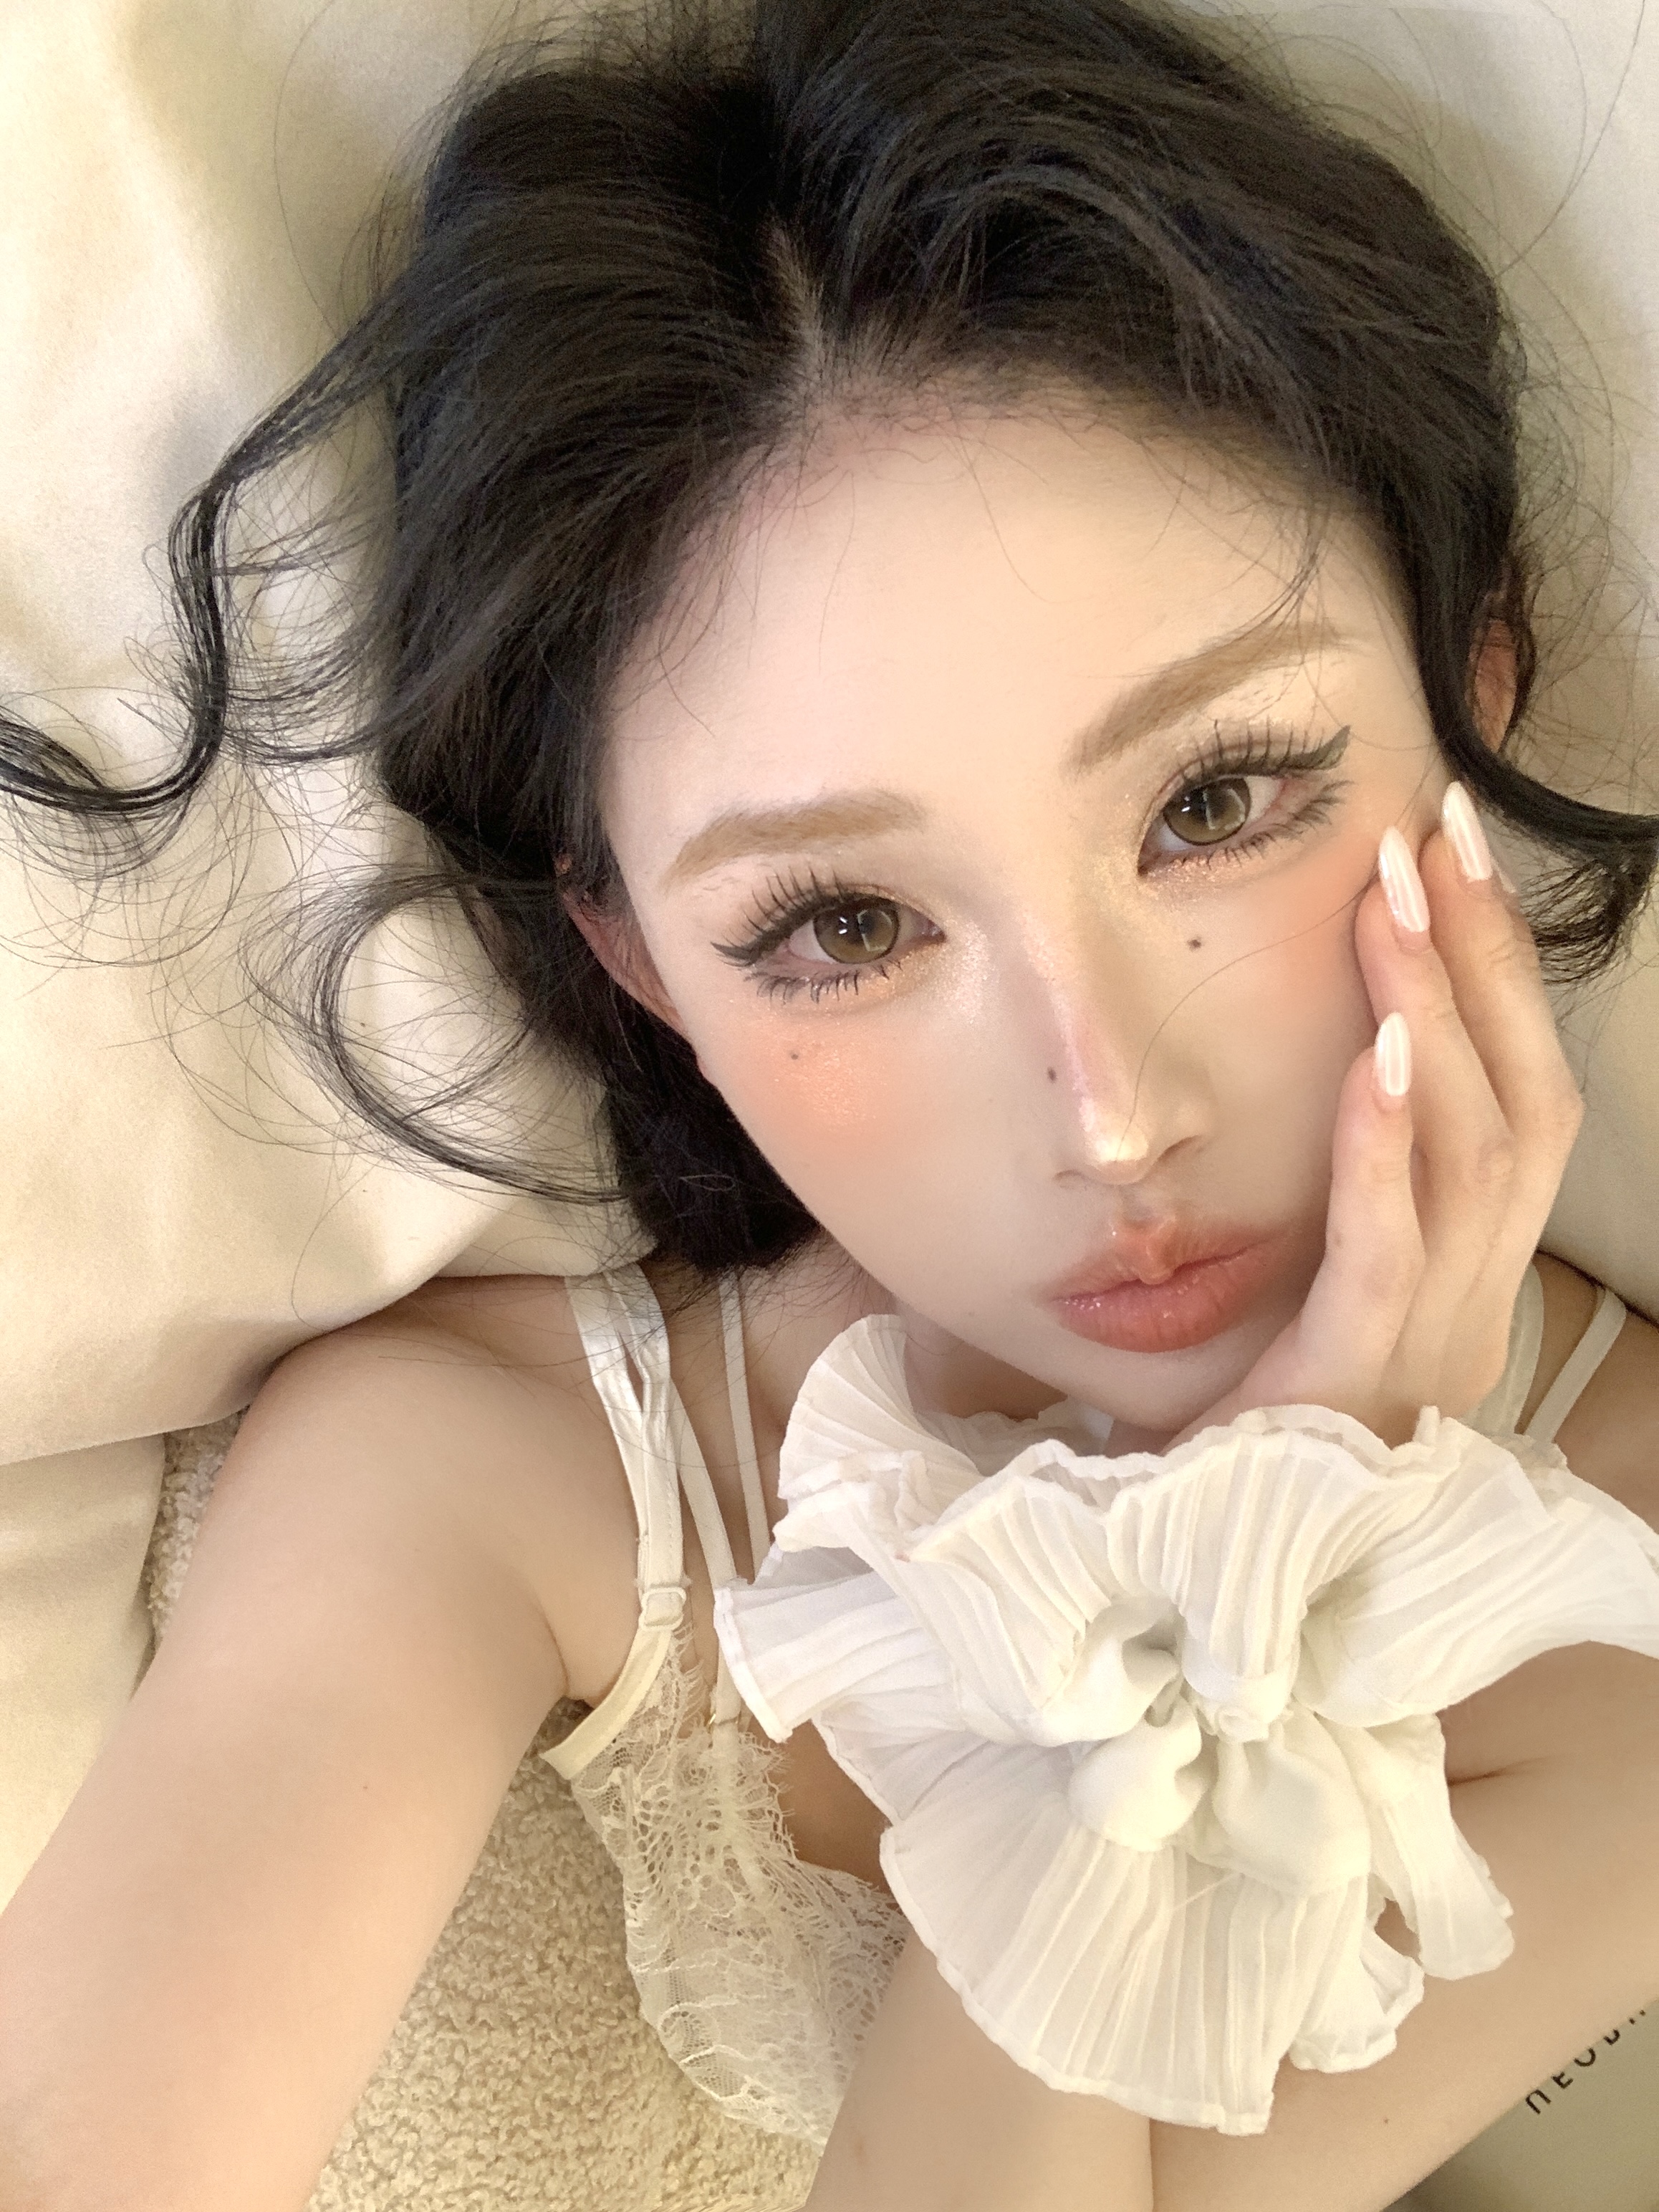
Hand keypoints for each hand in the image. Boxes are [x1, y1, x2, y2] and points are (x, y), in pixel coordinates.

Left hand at [1167, 782, 1584, 1451]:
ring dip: (1438, 1018)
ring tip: (1394, 902)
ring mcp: (1425, 1361)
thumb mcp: (1298, 1295)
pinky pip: (1389, 1254)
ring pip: (1478, 1164)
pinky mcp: (1352, 1392)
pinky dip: (1388, 1149)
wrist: (1162, 1575)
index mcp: (1462, 1291)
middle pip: (1526, 1115)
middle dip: (1488, 966)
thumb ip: (1344, 1204)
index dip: (1501, 981)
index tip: (1454, 858)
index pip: (1519, 1114)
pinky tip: (1377, 1054)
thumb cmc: (1220, 1423)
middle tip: (1437, 838)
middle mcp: (1469, 1319)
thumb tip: (1340, 1053)